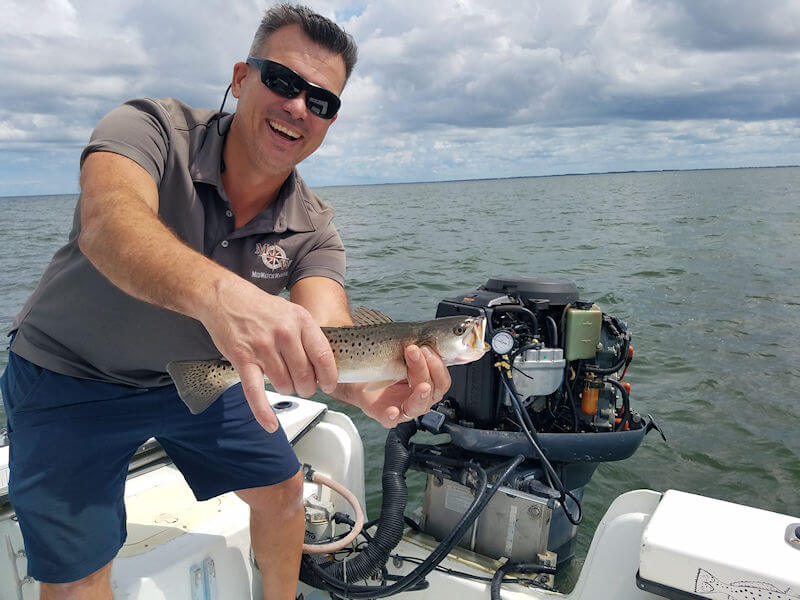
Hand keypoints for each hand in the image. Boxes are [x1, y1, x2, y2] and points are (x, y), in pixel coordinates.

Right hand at [199, 276, 337, 431]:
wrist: (225, 298)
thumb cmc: (262, 309)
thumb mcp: (293, 313)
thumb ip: (308, 337)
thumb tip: (325, 366)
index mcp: (301, 321)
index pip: (323, 357)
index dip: (329, 377)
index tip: (330, 385)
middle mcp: (284, 333)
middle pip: (305, 376)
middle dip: (307, 387)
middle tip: (304, 386)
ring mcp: (263, 346)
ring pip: (284, 385)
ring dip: (287, 390)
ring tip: (283, 380)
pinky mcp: (243, 359)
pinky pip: (256, 392)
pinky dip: (263, 412)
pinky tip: (270, 425)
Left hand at [353, 345, 451, 427]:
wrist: (361, 376)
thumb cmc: (385, 366)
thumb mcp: (403, 355)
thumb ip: (419, 350)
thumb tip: (431, 337)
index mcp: (429, 383)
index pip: (442, 379)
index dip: (438, 365)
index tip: (426, 348)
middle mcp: (420, 398)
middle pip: (432, 390)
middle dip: (424, 369)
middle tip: (413, 351)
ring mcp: (404, 408)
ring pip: (418, 405)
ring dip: (419, 393)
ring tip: (417, 380)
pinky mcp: (386, 416)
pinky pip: (392, 420)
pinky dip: (393, 415)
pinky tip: (392, 409)